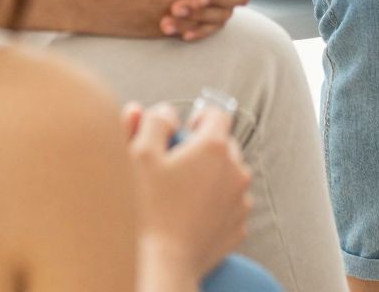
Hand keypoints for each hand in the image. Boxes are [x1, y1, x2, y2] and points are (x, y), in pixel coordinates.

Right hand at [127, 103, 250, 282]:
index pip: (218, 114)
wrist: (159, 266)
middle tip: (176, 166)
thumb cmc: (145, 210)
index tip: (184, 130)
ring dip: (211, 178)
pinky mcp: (238, 227)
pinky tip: (189, 215)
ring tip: (181, 194)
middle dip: (204, 150)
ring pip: (230, 177)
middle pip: (225, 146)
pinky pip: (229, 206)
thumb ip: (153, 123)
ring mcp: (240, 201)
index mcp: (215, 147)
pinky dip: (214, 206)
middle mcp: (236, 170)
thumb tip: (164, 112)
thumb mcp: (138, 156)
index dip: (199, 117)